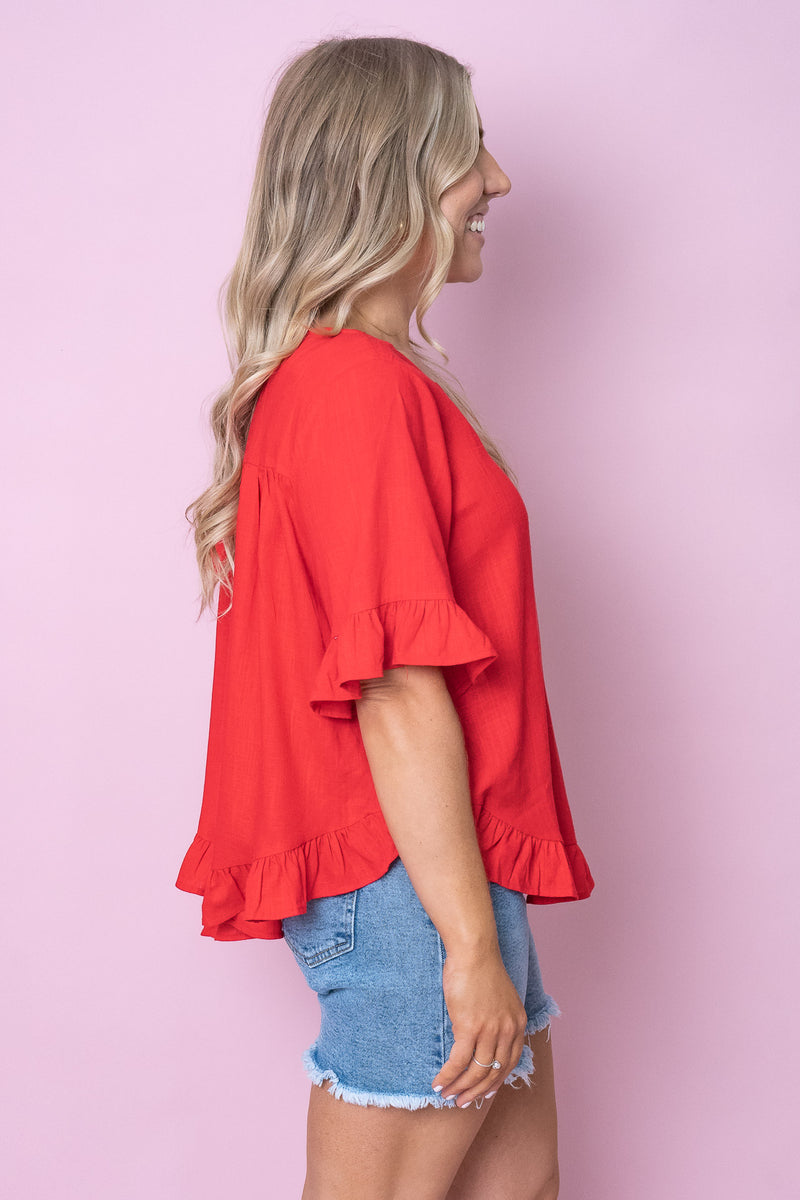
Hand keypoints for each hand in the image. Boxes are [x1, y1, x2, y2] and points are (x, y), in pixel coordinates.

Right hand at [431, 943, 527, 1107]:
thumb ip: (498, 1019)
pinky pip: (458, 1061)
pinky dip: (448, 1076)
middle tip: (463, 1102)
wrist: (474, 952)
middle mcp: (507, 1031)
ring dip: (461, 1088)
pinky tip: (439, 1083)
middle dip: (477, 1092)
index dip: (496, 1082)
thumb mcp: (500, 998)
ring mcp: (490, 1031)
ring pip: (476, 1071)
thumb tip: (483, 1038)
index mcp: (517, 1023)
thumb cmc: (482, 969)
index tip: (484, 1092)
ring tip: (448, 1096)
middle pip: (494, 1072)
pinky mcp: (470, 1028)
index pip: (510, 1063)